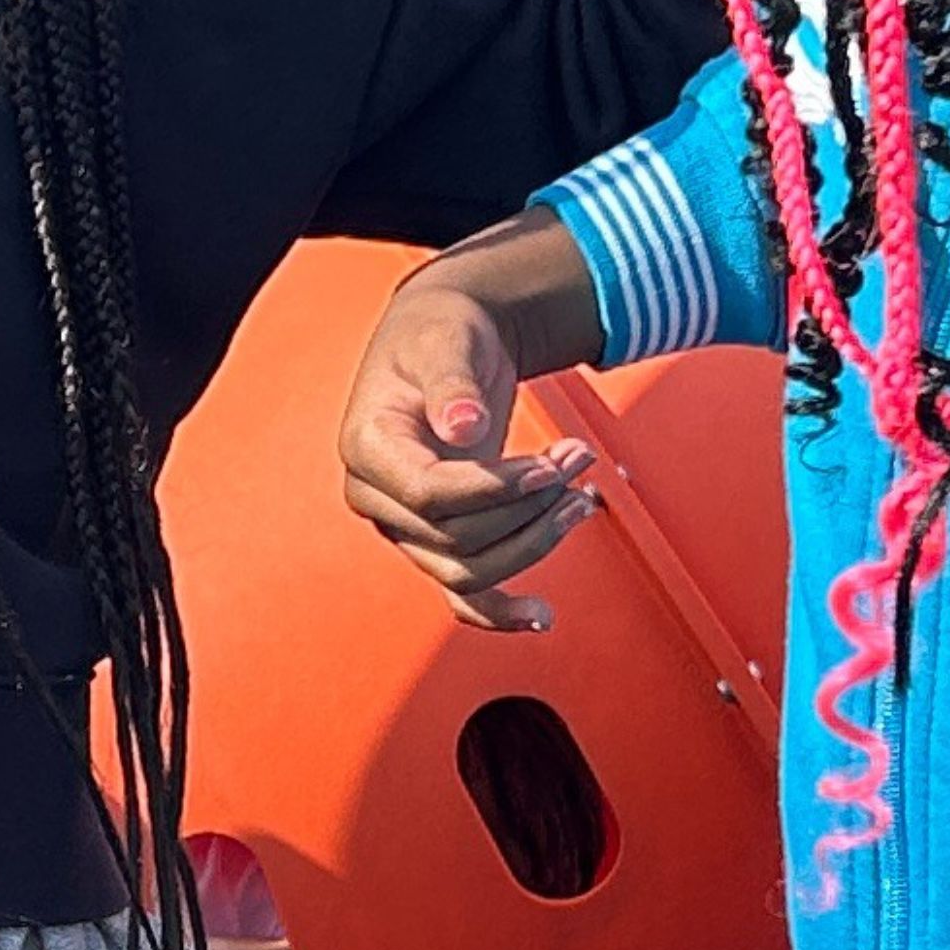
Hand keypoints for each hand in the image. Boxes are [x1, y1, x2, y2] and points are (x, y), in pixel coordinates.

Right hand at [339, 269, 595, 631]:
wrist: (444, 341)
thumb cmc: (440, 333)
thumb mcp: (446, 340)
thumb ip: (452, 384)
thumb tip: (463, 426)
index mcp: (367, 446)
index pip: (428, 494)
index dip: (494, 489)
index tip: (548, 466)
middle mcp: (379, 496)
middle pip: (455, 538)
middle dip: (528, 506)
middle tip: (579, 459)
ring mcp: (406, 525)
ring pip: (467, 570)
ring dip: (534, 542)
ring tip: (582, 498)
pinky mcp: (437, 539)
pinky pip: (462, 594)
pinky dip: (500, 613)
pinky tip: (540, 616)